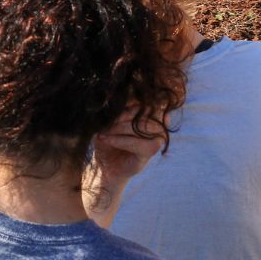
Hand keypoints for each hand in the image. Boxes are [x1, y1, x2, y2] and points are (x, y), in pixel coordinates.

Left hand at [83, 108, 166, 227]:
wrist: (104, 167)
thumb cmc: (106, 141)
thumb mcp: (108, 120)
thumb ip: (115, 107)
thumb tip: (112, 92)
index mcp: (150, 111)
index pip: (145, 99)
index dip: (127, 101)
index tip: (107, 107)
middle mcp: (157, 123)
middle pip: (144, 111)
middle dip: (120, 115)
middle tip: (103, 122)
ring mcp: (157, 138)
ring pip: (141, 126)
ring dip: (118, 128)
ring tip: (102, 132)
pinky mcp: (151, 152)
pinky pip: (138, 143)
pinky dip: (119, 140)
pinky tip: (105, 140)